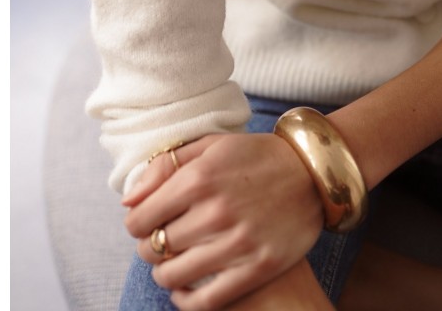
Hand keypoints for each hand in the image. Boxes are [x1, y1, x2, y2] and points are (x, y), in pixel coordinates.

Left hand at [122, 133, 323, 310]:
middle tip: (159, 243)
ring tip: (172, 264)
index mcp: (200, 178)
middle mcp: (215, 211)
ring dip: (165, 273)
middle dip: (149, 247)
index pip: (140, 219)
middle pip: (155, 248)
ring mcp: (237, 242)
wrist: (313, 173)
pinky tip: (187, 288)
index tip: (144, 224)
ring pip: (174, 276)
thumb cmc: (256, 156)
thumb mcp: (212, 146)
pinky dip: (186, 300)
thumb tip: (128, 201)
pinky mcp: (257, 268)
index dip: (136, 225)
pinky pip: (206, 301)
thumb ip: (166, 166)